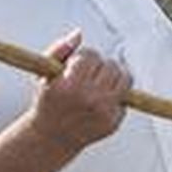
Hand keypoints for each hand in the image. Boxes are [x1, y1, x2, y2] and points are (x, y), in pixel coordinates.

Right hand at [30, 30, 130, 153]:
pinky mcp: (114, 122)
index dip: (83, 57)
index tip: (75, 66)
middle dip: (99, 66)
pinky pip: (126, 96)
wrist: (52, 137)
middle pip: (110, 65)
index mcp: (69, 86)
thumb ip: (58, 49)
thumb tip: (79, 34)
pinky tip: (101, 100)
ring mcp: (104, 112)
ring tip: (99, 82)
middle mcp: (89, 99)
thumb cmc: (48, 101)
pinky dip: (117, 94)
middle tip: (87, 75)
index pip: (91, 55)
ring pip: (124, 78)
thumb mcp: (44, 74)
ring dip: (113, 76)